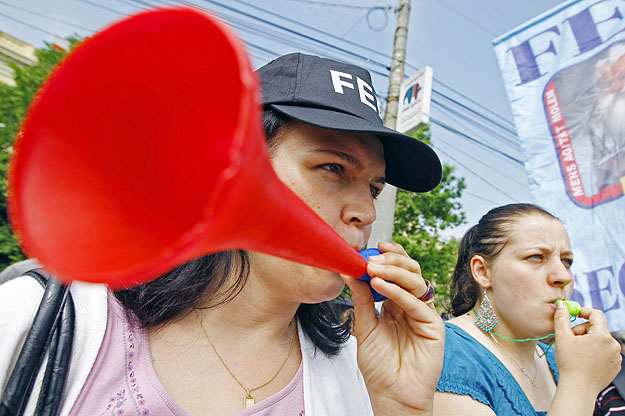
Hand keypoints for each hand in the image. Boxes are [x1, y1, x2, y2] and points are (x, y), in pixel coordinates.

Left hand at [341, 241, 444, 414]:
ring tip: (372, 269)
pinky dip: (398, 292)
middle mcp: (412, 304)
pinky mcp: (433, 326)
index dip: (389, 255)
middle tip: (371, 257)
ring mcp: (424, 314)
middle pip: (410, 271)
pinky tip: (380, 286)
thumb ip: (361, 299)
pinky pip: (417, 303)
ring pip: (416, 281)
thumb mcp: (364, 327)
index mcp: (396, 301)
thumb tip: (348, 270)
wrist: (390, 395)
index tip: (371, 247)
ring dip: (394, 271)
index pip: (397, 270)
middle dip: (392, 260)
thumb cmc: (379, 366)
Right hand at [553, 303, 621, 396]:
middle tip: (570, 340)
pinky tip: (585, 361)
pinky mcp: (615, 365)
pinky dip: (595, 352)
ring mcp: (616, 356)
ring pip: (600, 340)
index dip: (583, 312)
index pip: (596, 314)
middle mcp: (613, 344)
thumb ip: (562, 317)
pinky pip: (605, 351)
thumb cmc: (570, 364)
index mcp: (602, 336)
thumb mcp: (562, 337)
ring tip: (577, 353)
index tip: (573, 315)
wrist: (578, 389)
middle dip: (582, 331)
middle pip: (597, 328)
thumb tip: (561, 304)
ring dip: (588, 342)